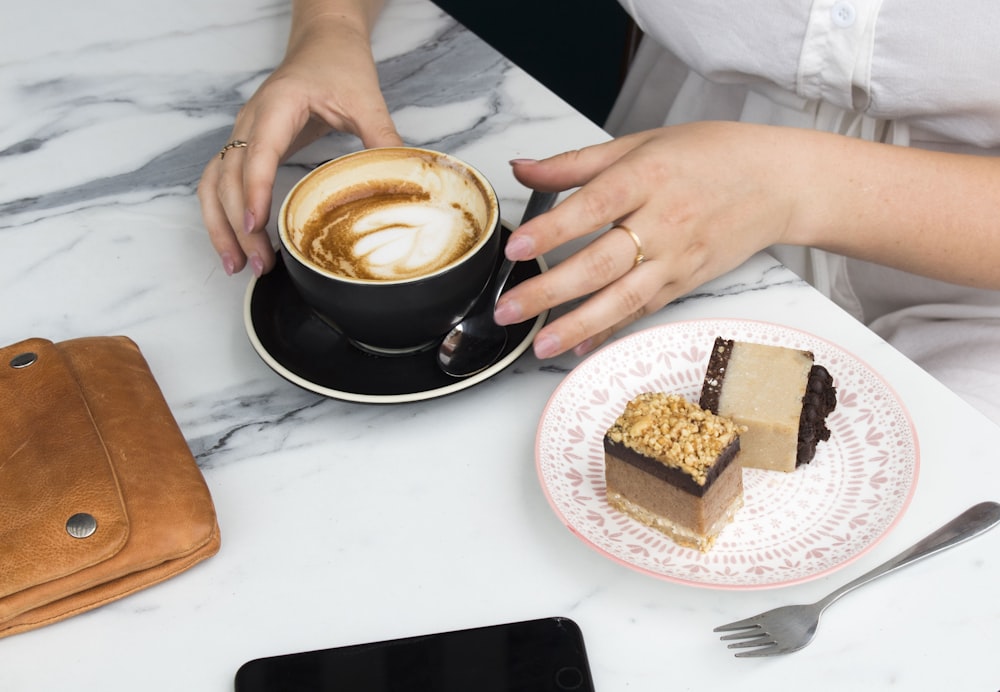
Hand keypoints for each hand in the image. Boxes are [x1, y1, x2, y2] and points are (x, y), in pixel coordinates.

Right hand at [197, 9, 401, 275]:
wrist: (323, 42)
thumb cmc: (338, 64)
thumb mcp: (366, 99)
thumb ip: (383, 138)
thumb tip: (406, 178)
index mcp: (277, 106)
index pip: (257, 154)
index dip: (254, 191)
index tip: (256, 226)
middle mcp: (250, 121)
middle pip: (229, 178)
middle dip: (238, 224)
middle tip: (258, 264)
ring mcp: (243, 134)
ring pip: (213, 182)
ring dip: (219, 225)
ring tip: (236, 264)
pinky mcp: (246, 146)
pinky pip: (219, 181)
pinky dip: (220, 213)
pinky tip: (235, 243)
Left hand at [495, 122, 805, 357]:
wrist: (777, 183)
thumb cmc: (709, 156)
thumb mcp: (640, 144)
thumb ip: (575, 162)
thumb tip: (521, 167)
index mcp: (646, 177)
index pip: (593, 205)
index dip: (554, 229)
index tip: (517, 248)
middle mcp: (662, 222)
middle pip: (601, 262)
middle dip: (551, 290)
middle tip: (508, 309)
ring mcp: (675, 259)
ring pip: (622, 298)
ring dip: (578, 326)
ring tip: (541, 345)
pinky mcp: (684, 283)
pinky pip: (642, 311)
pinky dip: (611, 331)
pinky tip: (582, 348)